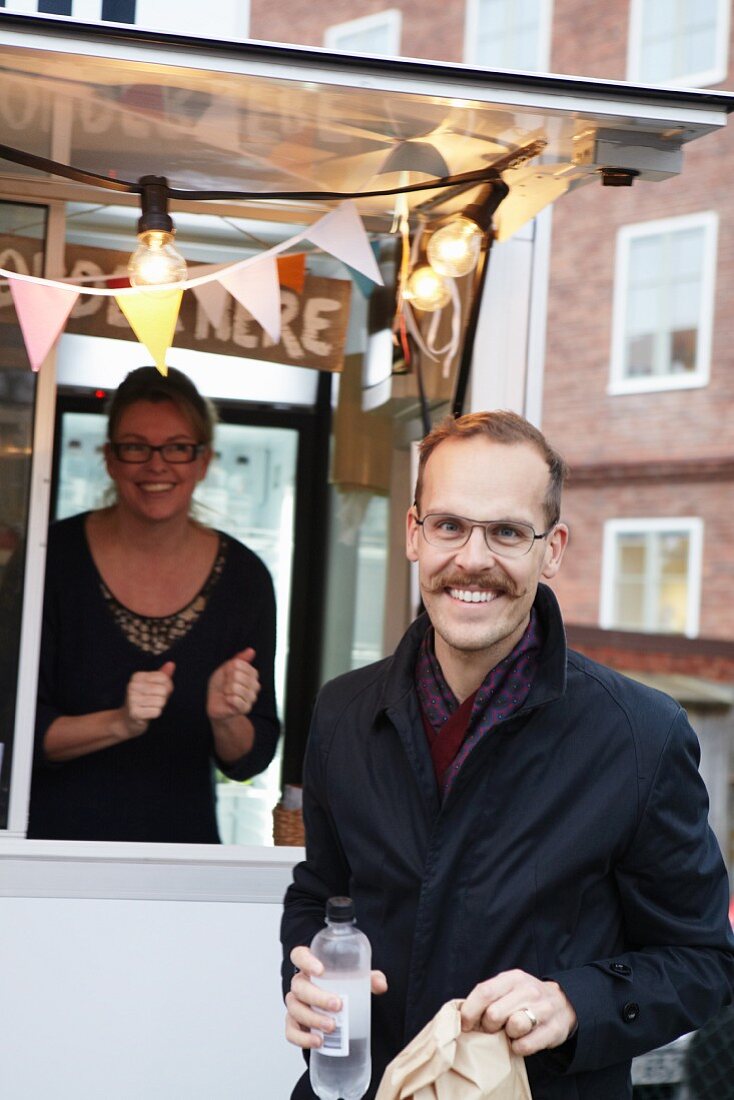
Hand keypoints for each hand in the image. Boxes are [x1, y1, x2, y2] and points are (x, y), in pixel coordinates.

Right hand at [122, 661, 174, 737]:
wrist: (127, 720)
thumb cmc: (144, 700)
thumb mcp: (153, 685)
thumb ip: (163, 675)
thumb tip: (171, 664)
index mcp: (137, 676)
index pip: (163, 678)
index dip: (166, 687)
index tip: (156, 692)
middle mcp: (132, 686)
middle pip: (163, 690)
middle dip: (163, 698)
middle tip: (152, 701)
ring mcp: (132, 699)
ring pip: (161, 701)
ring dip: (159, 706)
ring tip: (149, 707)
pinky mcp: (134, 713)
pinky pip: (157, 712)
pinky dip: (155, 714)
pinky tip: (146, 714)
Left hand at [206, 647, 259, 722]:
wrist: (215, 704)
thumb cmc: (220, 686)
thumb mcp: (226, 669)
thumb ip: (239, 660)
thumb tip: (251, 651)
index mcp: (252, 674)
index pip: (239, 664)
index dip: (228, 669)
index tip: (226, 675)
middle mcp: (255, 685)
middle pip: (237, 675)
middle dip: (226, 680)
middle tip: (226, 686)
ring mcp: (251, 697)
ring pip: (235, 687)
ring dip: (226, 690)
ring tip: (227, 694)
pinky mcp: (246, 708)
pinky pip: (235, 699)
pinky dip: (227, 699)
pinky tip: (228, 701)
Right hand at [285, 946, 387, 1050]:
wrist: (338, 1010)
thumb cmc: (344, 989)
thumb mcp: (358, 980)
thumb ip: (370, 979)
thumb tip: (381, 985)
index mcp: (311, 967)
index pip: (299, 955)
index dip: (306, 960)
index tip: (320, 970)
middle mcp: (300, 984)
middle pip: (299, 986)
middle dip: (317, 997)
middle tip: (337, 1005)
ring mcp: (295, 1004)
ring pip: (295, 1009)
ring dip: (312, 1019)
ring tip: (331, 1027)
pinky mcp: (295, 1024)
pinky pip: (291, 1031)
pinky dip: (302, 1038)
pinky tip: (318, 1042)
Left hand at [460, 968, 576, 1056]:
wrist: (562, 1004)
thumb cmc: (524, 999)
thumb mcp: (508, 989)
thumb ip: (488, 998)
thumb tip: (462, 1018)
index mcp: (513, 978)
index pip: (484, 992)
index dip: (470, 1011)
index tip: (465, 1025)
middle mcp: (529, 990)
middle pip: (495, 1013)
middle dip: (488, 1026)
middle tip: (491, 1030)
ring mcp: (544, 1009)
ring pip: (514, 1026)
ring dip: (506, 1036)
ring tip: (509, 1033)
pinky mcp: (553, 1029)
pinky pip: (526, 1045)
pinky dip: (518, 1048)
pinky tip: (520, 1042)